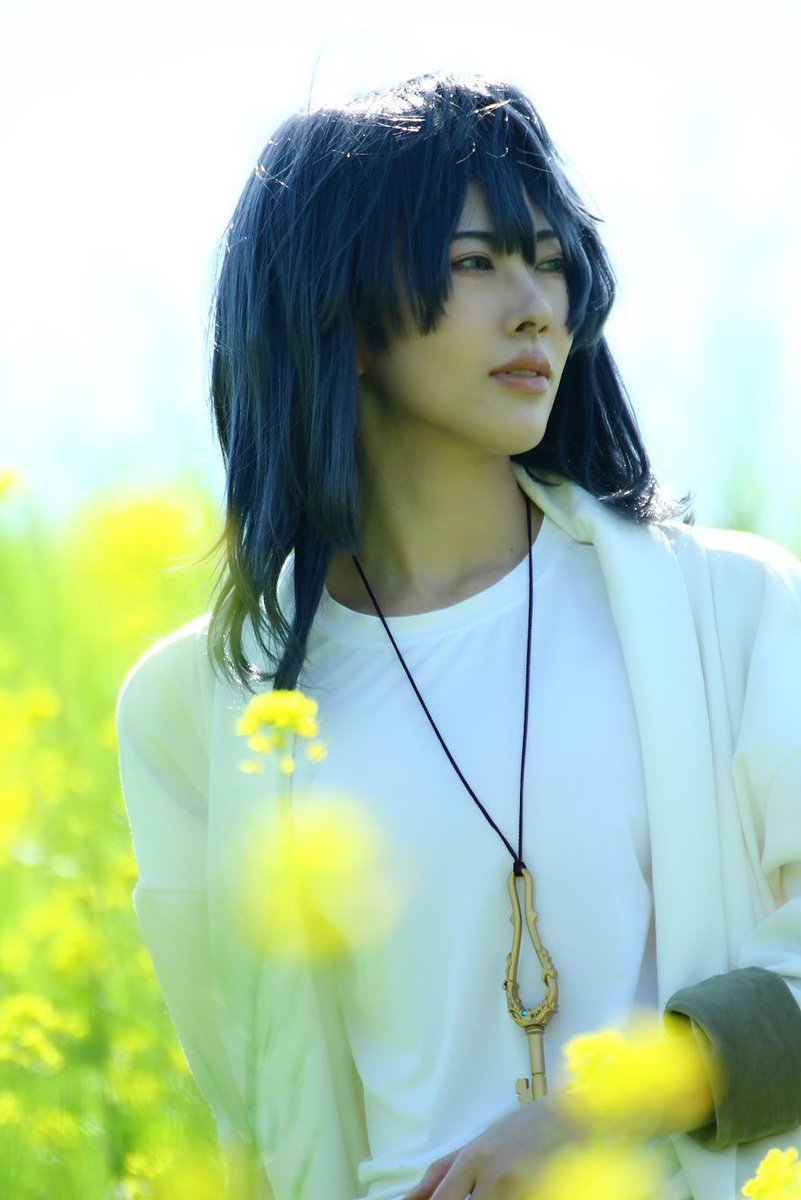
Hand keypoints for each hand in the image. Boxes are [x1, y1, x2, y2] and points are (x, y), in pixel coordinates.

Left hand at [402, 1095, 579, 1199]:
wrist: (571, 1120)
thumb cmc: (519, 1130)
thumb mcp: (476, 1144)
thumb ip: (440, 1173)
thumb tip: (409, 1199)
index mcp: (475, 1158)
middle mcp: (496, 1177)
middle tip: (473, 1193)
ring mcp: (521, 1192)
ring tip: (496, 1188)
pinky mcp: (541, 1198)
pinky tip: (510, 1193)